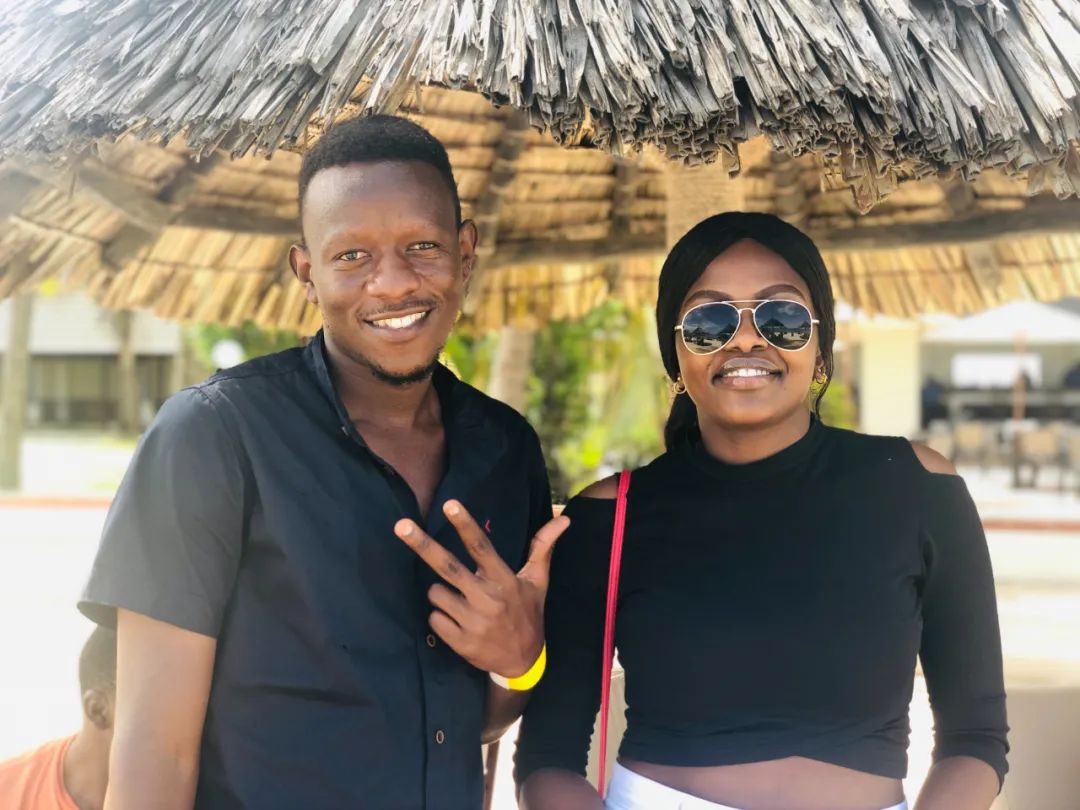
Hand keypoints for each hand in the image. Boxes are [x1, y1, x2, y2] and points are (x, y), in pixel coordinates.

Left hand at [394, 500, 569, 677]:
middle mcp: (487, 598)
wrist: (524, 661)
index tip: (449, 504)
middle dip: (422, 545)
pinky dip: (441, 617)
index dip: (465, 524)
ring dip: (441, 594)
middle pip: (447, 567)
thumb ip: (543, 547)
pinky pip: (433, 618)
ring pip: (435, 593)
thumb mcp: (538, 581)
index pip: (480, 546)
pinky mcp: (459, 641)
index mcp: (503, 579)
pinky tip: (459, 622)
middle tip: (400, 526)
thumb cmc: (528, 613)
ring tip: (462, 601)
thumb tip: (564, 519)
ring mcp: (472, 621)